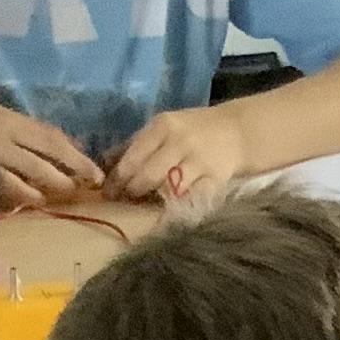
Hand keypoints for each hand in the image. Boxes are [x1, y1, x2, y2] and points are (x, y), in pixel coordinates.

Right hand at [0, 97, 102, 210]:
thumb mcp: (0, 112)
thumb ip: (30, 130)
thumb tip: (68, 147)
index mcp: (8, 124)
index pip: (51, 143)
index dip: (77, 161)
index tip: (96, 176)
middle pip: (39, 171)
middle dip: (62, 184)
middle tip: (74, 190)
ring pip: (17, 192)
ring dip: (35, 197)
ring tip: (42, 197)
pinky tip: (0, 204)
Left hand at [109, 107, 251, 203]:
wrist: (236, 132)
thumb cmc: (191, 131)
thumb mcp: (163, 128)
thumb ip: (134, 145)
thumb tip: (103, 163)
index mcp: (163, 126)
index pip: (133, 156)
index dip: (117, 178)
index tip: (107, 192)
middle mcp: (180, 142)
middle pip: (148, 175)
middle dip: (132, 191)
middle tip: (124, 201)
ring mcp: (199, 162)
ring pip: (168, 189)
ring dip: (153, 201)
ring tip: (144, 206)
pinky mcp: (215, 180)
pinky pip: (192, 199)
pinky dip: (179, 208)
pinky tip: (170, 213)